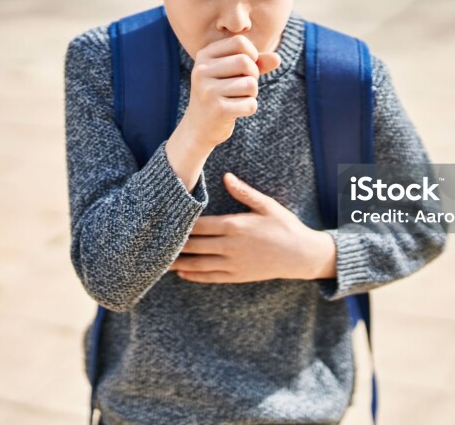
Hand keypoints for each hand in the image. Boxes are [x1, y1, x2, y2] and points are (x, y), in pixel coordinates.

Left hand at [169, 173, 335, 283]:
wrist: (302, 255)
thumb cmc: (285, 226)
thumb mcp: (267, 205)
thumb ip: (244, 192)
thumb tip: (225, 177)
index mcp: (235, 226)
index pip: (200, 225)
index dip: (181, 224)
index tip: (164, 221)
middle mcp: (230, 246)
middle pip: (194, 245)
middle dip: (174, 244)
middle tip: (152, 242)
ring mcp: (233, 264)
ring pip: (198, 264)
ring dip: (178, 263)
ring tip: (159, 261)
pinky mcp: (237, 276)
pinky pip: (211, 277)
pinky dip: (194, 276)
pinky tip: (182, 273)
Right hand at [181, 36, 280, 149]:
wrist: (199, 127)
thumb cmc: (220, 94)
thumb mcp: (235, 73)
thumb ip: (256, 63)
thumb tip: (278, 59)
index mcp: (204, 55)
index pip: (239, 42)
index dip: (252, 54)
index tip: (245, 68)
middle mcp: (201, 71)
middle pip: (245, 61)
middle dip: (253, 75)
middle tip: (243, 87)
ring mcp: (208, 91)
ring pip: (251, 84)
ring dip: (251, 94)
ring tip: (237, 99)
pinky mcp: (217, 110)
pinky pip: (250, 104)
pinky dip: (249, 108)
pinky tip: (235, 111)